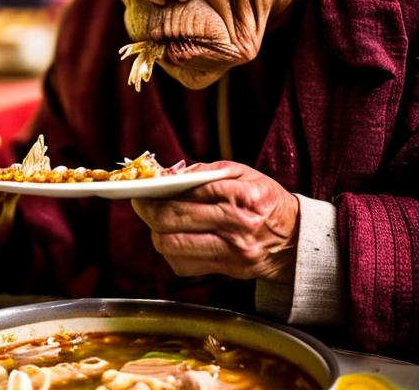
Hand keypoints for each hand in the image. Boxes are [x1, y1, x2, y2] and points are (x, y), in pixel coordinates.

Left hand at [131, 161, 299, 282]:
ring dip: (158, 233)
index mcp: (239, 194)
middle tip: (143, 204)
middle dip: (148, 211)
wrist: (298, 239)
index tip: (142, 189)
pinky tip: (178, 240)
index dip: (155, 192)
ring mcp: (232, 251)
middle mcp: (236, 224)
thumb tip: (169, 174)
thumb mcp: (242, 173)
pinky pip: (183, 266)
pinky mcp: (228, 270)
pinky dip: (173, 253)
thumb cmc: (266, 199)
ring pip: (172, 246)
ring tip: (160, 223)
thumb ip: (205, 171)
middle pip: (172, 220)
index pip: (185, 193)